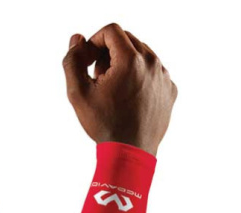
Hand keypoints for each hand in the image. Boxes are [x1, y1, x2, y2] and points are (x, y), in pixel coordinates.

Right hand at [62, 23, 177, 156]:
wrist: (130, 153)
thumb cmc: (103, 124)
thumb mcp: (78, 94)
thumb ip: (73, 61)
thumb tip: (77, 40)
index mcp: (131, 60)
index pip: (111, 31)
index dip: (94, 42)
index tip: (88, 62)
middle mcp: (152, 63)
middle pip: (127, 40)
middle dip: (108, 53)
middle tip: (98, 78)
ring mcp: (164, 76)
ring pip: (141, 55)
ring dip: (123, 65)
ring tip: (112, 91)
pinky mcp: (169, 90)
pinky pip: (152, 73)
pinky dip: (138, 78)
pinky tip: (128, 99)